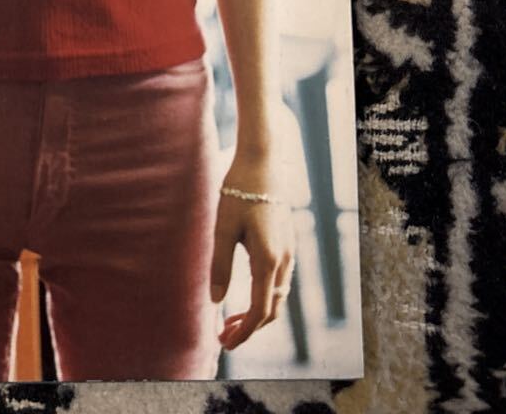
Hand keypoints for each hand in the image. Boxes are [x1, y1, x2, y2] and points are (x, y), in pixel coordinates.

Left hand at [209, 158, 294, 351]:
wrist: (261, 162)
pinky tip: (247, 295)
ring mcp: (289, 252)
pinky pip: (280, 282)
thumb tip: (216, 302)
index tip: (224, 344)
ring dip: (258, 314)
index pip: (260, 312)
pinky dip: (265, 297)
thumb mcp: (223, 228)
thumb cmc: (238, 191)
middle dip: (250, 328)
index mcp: (268, 260)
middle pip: (272, 310)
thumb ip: (220, 265)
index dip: (243, 333)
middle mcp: (284, 260)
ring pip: (278, 297)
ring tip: (232, 320)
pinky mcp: (288, 244)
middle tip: (224, 336)